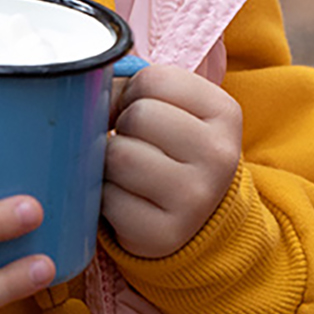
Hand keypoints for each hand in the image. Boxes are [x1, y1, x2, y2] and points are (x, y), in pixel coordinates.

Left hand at [102, 64, 241, 258]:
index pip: (154, 79)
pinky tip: (126, 200)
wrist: (198, 220)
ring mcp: (196, 198)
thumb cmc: (173, 153)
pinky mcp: (164, 233)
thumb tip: (89, 87)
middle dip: (122, 128)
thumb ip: (137, 88)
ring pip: (119, 156)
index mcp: (225, 113)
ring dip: (109, 163)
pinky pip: (108, 199)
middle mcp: (219, 155)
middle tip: (136, 146)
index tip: (144, 113)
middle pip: (138, 115)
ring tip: (128, 173)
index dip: (133, 93)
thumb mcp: (175, 111)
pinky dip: (104, 197)